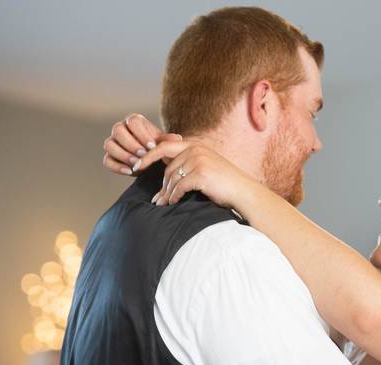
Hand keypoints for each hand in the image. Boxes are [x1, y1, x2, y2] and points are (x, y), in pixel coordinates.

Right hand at [102, 113, 181, 174]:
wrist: (153, 161)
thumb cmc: (158, 149)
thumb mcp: (165, 144)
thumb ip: (169, 141)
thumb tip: (176, 138)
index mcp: (134, 122)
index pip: (132, 121)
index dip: (141, 133)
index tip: (152, 146)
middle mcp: (121, 130)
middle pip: (117, 130)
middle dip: (131, 144)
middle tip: (143, 155)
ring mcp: (113, 143)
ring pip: (109, 145)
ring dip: (123, 155)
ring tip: (137, 164)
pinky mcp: (110, 157)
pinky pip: (107, 160)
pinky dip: (117, 167)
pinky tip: (129, 172)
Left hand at [135, 141, 262, 210]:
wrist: (243, 192)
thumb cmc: (225, 184)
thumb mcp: (205, 166)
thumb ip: (188, 163)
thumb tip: (166, 175)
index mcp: (195, 145)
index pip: (164, 146)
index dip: (148, 156)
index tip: (137, 167)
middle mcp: (195, 149)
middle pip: (168, 167)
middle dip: (161, 185)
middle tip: (156, 199)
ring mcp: (198, 160)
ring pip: (172, 178)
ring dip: (167, 194)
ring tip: (163, 204)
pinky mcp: (201, 174)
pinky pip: (179, 187)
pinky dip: (174, 196)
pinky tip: (174, 203)